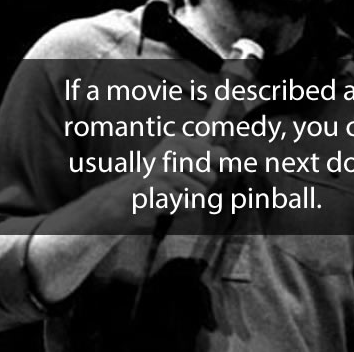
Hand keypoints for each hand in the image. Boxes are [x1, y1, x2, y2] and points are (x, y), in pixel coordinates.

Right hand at [91, 134, 225, 233]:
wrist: (122, 199)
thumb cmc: (156, 181)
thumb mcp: (179, 160)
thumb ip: (206, 157)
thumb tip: (231, 160)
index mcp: (177, 141)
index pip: (218, 155)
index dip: (220, 167)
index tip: (216, 172)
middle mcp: (171, 152)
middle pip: (211, 178)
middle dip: (198, 188)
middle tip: (176, 187)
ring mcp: (164, 171)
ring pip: (201, 196)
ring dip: (188, 202)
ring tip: (169, 196)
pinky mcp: (158, 191)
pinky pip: (187, 207)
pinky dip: (178, 212)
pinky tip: (163, 205)